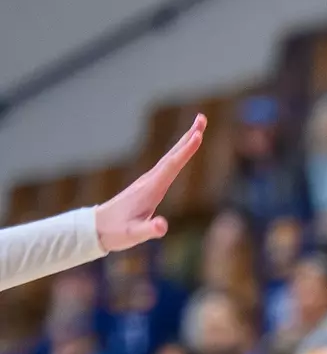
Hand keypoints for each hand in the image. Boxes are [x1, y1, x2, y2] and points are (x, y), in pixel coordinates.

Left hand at [93, 115, 205, 251]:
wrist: (97, 228)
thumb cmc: (116, 232)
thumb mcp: (133, 235)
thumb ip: (149, 230)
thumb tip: (162, 226)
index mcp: (150, 189)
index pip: (171, 166)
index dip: (185, 151)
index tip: (198, 135)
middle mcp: (150, 180)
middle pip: (173, 154)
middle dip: (188, 136)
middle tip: (202, 118)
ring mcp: (149, 181)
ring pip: (171, 157)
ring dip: (185, 142)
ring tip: (199, 129)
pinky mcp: (150, 185)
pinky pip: (169, 164)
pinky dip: (179, 154)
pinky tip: (183, 151)